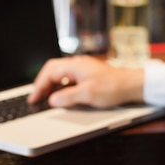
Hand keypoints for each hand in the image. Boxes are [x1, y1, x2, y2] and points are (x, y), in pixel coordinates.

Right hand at [27, 55, 144, 107]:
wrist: (131, 85)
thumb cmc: (112, 87)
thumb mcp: (88, 95)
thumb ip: (67, 97)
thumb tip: (52, 99)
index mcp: (75, 66)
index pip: (50, 73)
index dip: (39, 86)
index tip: (33, 98)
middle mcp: (78, 64)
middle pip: (52, 69)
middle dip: (42, 82)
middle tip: (36, 96)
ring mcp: (83, 68)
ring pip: (60, 73)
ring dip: (51, 84)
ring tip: (46, 97)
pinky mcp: (88, 74)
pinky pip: (68, 77)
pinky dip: (60, 85)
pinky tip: (61, 94)